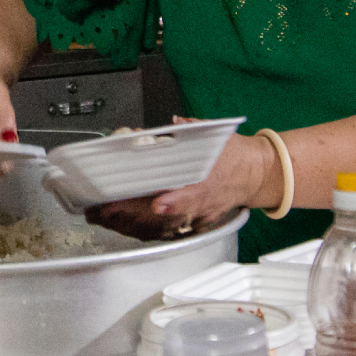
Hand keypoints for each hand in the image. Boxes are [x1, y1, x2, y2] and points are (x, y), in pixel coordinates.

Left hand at [87, 133, 278, 238]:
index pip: (193, 194)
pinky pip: (163, 233)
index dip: (176, 202)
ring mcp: (197, 218)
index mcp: (210, 180)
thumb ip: (193, 129)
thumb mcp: (217, 135)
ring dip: (129, 224)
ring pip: (160, 228)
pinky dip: (140, 230)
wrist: (254, 176)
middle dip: (132, 214)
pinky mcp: (192, 225)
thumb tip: (175, 122)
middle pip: (166, 216)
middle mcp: (203, 204)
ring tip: (101, 216)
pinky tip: (120, 225)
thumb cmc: (234, 156)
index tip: (159, 204)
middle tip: (103, 208)